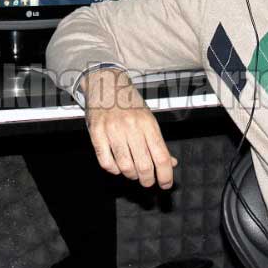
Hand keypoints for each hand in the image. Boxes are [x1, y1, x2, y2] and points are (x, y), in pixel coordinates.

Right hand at [80, 68, 177, 188]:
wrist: (105, 82)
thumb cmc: (128, 102)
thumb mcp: (148, 118)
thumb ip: (158, 142)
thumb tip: (170, 162)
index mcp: (148, 123)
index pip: (161, 156)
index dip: (166, 175)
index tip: (166, 184)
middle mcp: (131, 127)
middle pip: (144, 166)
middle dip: (148, 180)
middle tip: (148, 182)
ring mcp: (113, 130)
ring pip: (125, 166)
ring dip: (131, 176)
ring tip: (133, 173)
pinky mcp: (96, 133)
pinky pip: (106, 162)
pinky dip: (113, 169)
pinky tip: (117, 166)